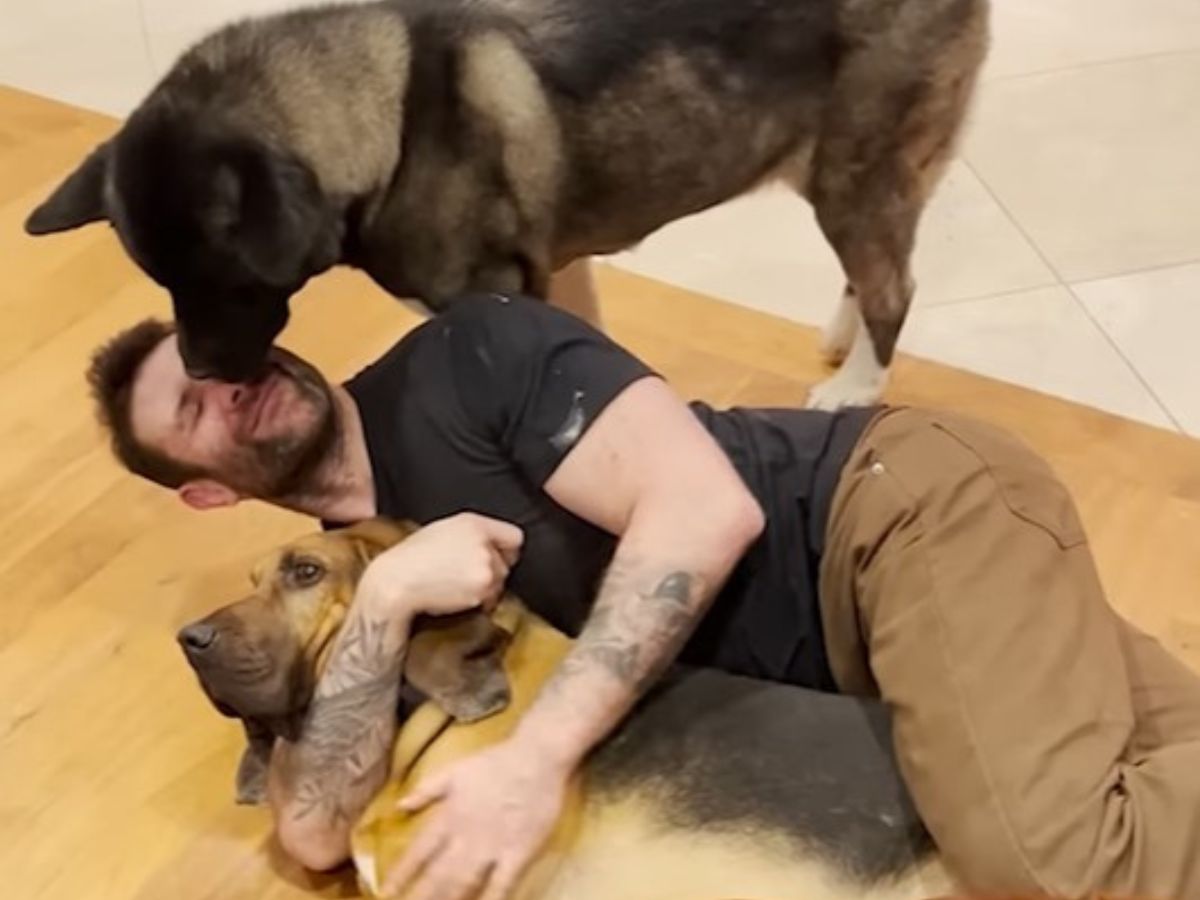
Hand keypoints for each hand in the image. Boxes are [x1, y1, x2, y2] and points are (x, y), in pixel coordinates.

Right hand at [360, 513, 523, 620]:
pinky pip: (490, 600)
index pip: (514, 537)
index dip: (505, 549)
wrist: (396, 582)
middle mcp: (484, 544)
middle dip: (493, 570)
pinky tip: (454, 595)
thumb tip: (493, 546)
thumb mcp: (443, 529)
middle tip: (464, 573)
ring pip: (500, 583)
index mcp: (474, 524)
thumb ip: (473, 533)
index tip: (496, 556)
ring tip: (456, 584)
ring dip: (486, 587)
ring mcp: (485, 569)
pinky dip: (478, 601)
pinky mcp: (482, 592)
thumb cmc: (412, 557)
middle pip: (508, 563)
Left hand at [381, 739, 569, 899]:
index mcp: (449, 817)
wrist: (536, 757)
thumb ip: (426, 790)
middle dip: (421, 897)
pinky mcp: (519, 853)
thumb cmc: (495, 762)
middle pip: (437, 875)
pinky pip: (502, 884)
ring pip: (464, 884)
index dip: (401, 875)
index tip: (385, 893)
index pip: (418, 852)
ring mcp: (493, 847)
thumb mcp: (454, 770)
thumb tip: (399, 806)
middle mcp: (466, 837)